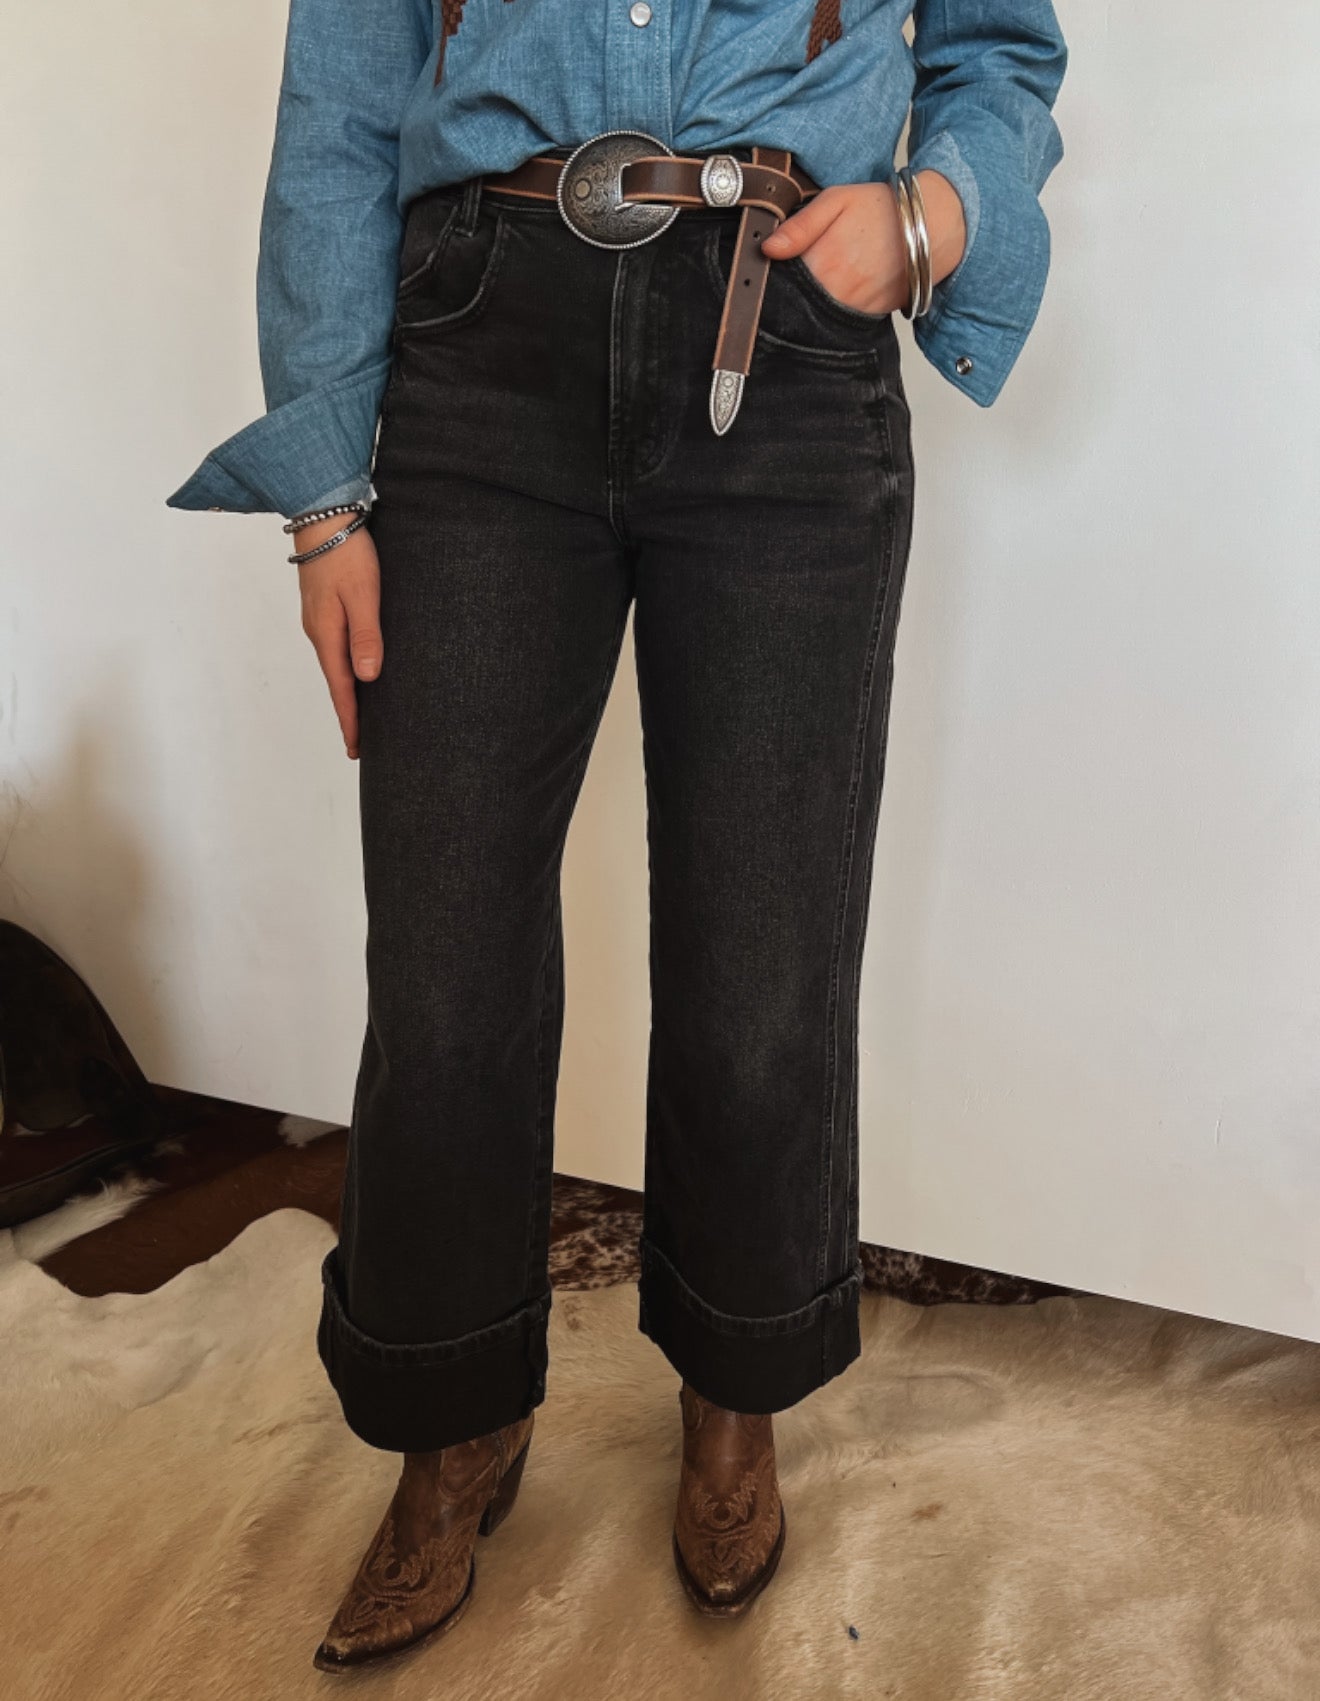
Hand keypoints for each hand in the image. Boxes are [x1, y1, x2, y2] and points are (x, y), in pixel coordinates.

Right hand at [295, 514, 381, 759]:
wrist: (321, 514)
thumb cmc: (346, 552)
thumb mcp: (363, 595)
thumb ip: (367, 636)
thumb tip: (368, 677)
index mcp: (327, 634)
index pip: (341, 688)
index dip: (350, 720)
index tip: (357, 749)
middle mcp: (319, 631)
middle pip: (335, 681)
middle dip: (348, 712)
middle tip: (361, 743)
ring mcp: (319, 618)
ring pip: (335, 664)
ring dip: (347, 690)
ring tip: (361, 713)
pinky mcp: (324, 605)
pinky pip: (335, 646)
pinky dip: (345, 666)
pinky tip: (356, 669)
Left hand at [759, 170, 966, 315]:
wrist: (933, 225)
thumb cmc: (882, 208)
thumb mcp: (836, 201)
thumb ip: (799, 227)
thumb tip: (767, 249)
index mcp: (823, 263)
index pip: (781, 284)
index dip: (771, 279)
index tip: (766, 272)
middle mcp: (838, 293)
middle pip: (797, 306)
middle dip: (789, 296)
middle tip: (791, 279)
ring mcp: (855, 310)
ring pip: (818, 317)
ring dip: (810, 306)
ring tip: (817, 282)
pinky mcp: (871, 317)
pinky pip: (841, 320)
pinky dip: (834, 310)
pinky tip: (837, 291)